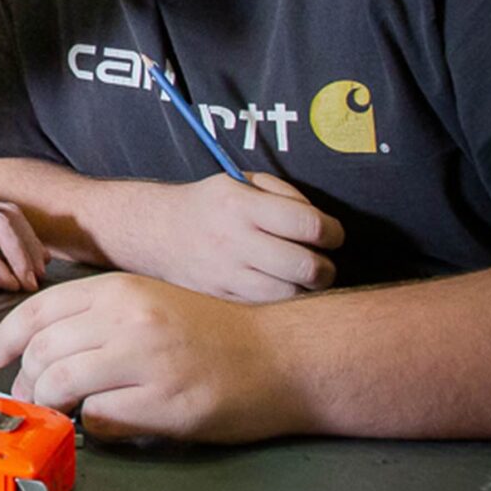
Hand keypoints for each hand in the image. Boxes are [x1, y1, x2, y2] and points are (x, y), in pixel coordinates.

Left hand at [0, 273, 304, 443]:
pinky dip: (90, 426)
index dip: (7, 338)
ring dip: (51, 405)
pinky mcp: (164, 404)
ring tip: (59, 412)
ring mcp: (146, 362)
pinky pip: (99, 419)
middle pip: (43, 352)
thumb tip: (42, 345)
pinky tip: (104, 422)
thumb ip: (99, 316)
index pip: (39, 310)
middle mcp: (129, 320)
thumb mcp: (151, 301)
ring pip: (61, 385)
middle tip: (29, 397)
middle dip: (25, 380)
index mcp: (121, 290)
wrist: (281, 356)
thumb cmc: (214, 331)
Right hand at [121, 172, 343, 301]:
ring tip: (300, 277)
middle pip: (306, 267)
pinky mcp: (221, 298)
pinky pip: (266, 307)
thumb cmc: (210, 205)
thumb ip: (284, 194)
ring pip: (289, 294)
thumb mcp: (241, 182)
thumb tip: (320, 226)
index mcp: (242, 205)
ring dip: (305, 289)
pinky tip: (276, 286)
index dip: (333, 233)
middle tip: (322, 263)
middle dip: (325, 268)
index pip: (310, 225)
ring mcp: (226, 274)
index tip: (332, 235)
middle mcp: (234, 241)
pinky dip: (280, 300)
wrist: (157, 232)